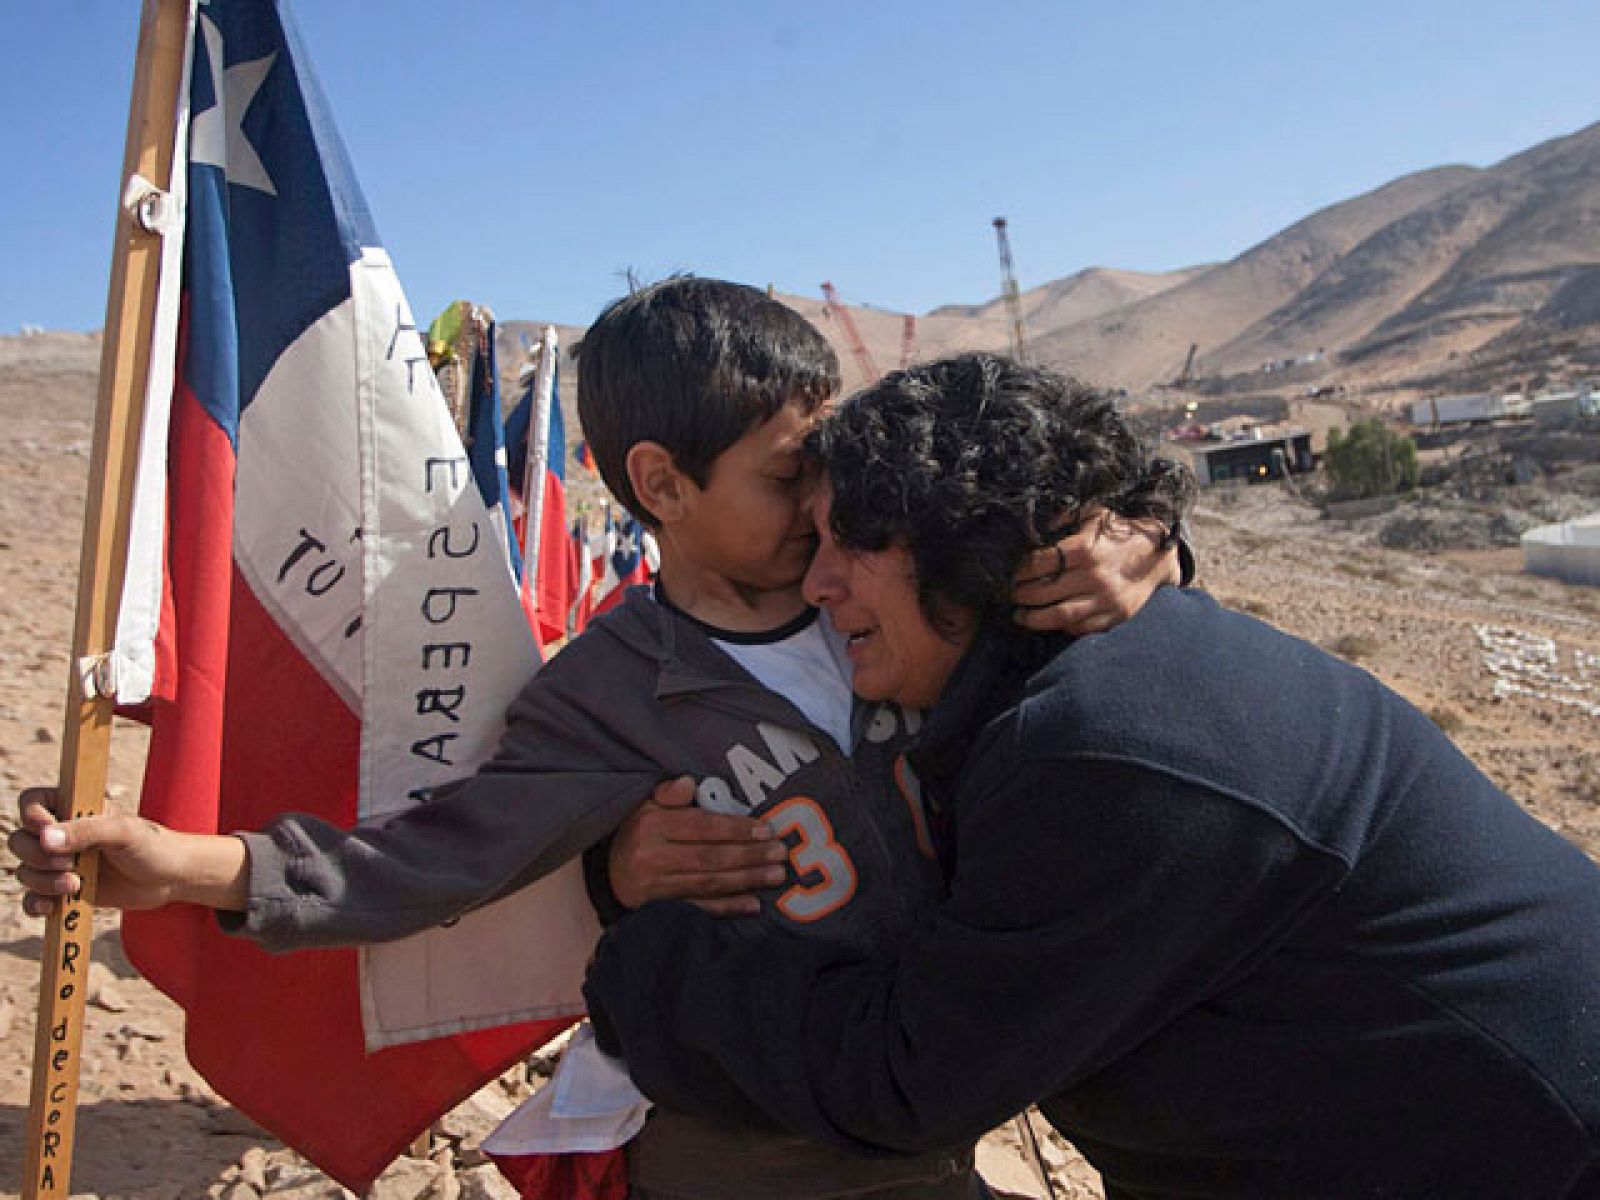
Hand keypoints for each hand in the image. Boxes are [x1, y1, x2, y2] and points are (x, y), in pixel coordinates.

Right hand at [10, 787, 247, 915]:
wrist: (171, 879)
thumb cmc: (153, 846)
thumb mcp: (124, 833)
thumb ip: (87, 832)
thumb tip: (45, 838)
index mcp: (76, 809)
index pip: (32, 803)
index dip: (31, 816)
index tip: (47, 831)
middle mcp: (64, 834)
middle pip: (20, 840)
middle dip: (37, 856)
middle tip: (69, 865)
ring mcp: (62, 863)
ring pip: (26, 871)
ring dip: (42, 882)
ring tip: (75, 886)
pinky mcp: (66, 889)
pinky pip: (33, 897)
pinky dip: (35, 903)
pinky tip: (51, 908)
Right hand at [609, 777, 789, 917]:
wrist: (610, 870)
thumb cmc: (640, 831)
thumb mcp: (647, 803)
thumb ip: (670, 793)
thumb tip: (688, 783)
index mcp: (651, 825)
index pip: (701, 827)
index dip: (736, 829)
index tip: (766, 830)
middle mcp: (651, 857)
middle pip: (709, 857)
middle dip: (750, 855)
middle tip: (780, 853)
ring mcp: (654, 887)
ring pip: (708, 883)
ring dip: (746, 880)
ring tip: (775, 875)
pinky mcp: (659, 909)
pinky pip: (699, 908)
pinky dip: (728, 908)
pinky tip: (753, 904)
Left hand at [1012, 509, 1180, 634]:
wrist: (1160, 557)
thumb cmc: (1122, 534)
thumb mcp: (1096, 515)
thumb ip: (1065, 518)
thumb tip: (1037, 526)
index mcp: (1085, 549)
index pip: (1038, 564)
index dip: (1020, 570)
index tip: (1013, 573)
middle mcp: (1094, 577)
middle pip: (1042, 592)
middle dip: (1021, 595)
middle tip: (1012, 595)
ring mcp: (1104, 600)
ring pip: (1058, 616)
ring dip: (1033, 619)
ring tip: (1021, 616)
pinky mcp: (1114, 617)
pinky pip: (1080, 628)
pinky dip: (1061, 627)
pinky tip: (1050, 621)